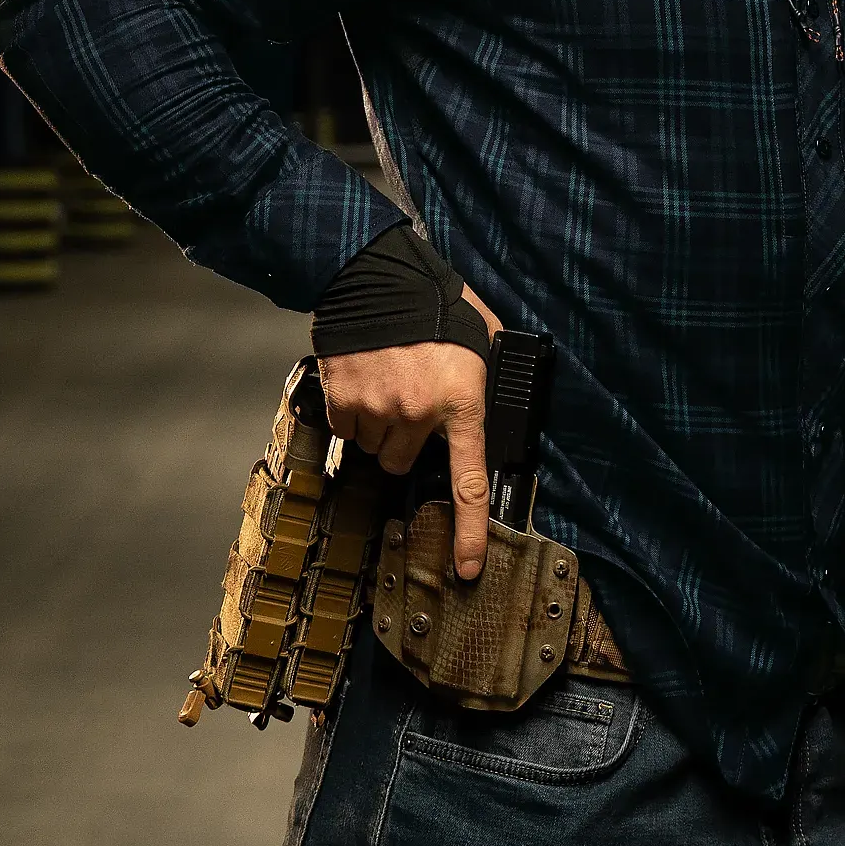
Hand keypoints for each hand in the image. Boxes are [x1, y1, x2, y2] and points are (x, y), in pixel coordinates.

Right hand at [317, 286, 503, 579]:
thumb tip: (501, 404)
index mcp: (462, 403)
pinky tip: (363, 381)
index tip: (467, 567)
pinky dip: (350, 412)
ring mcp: (378, 411)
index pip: (469, 481)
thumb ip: (487, 378)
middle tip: (408, 402)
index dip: (470, 531)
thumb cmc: (435, 307)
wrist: (379, 278)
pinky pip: (344, 429)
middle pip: (402, 462)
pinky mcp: (343, 402)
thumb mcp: (481, 340)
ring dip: (377, 425)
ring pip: (372, 447)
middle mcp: (419, 414)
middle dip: (404, 440)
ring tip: (386, 383)